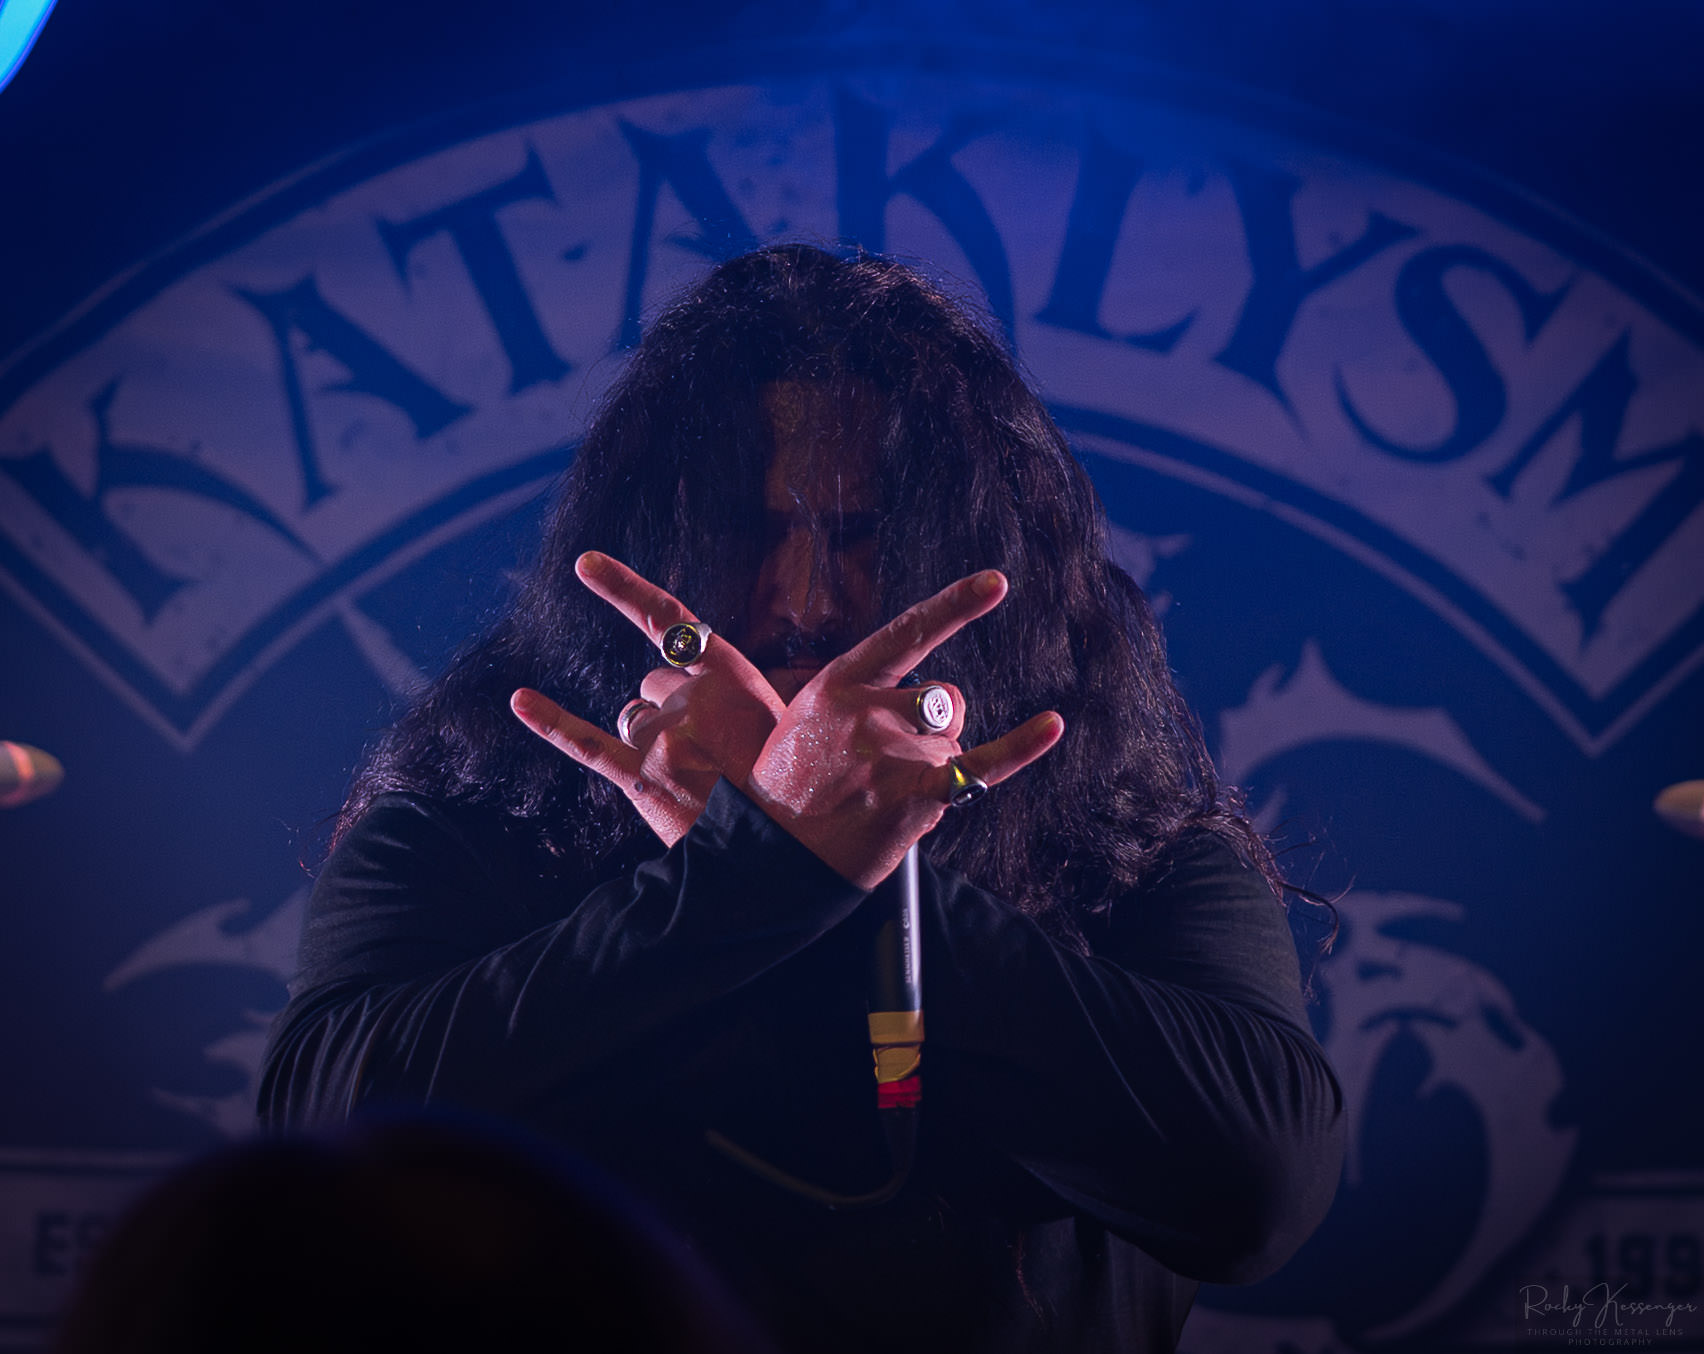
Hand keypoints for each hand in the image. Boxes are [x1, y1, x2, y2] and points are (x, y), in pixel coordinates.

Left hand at [510, 553, 785, 845]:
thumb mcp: (785, 720)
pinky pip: (587, 744)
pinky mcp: (641, 781)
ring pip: (633, 718)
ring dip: (652, 737)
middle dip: (674, 708)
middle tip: (714, 750)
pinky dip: (553, 722)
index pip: (670, 621)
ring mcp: (664, 741)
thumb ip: (736, 692)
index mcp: (735, 677)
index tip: (583, 564)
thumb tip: (685, 681)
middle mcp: (694, 700)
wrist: (786, 846)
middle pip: (655, 682)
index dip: (623, 589)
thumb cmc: (787, 783)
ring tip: (695, 773)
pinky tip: (522, 701)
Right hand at [748, 570, 1063, 888]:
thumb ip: (867, 696)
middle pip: (944, 699)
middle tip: (886, 767)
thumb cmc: (794, 787)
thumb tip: (935, 699)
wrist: (774, 854)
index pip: (908, 632)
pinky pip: (981, 764)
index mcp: (841, 681)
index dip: (956, 604)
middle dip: (934, 728)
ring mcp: (893, 751)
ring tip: (885, 795)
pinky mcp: (915, 795)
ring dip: (935, 766)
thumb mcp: (810, 718)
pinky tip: (1051, 725)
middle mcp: (870, 709)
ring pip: (953, 742)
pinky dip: (1020, 746)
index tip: (996, 582)